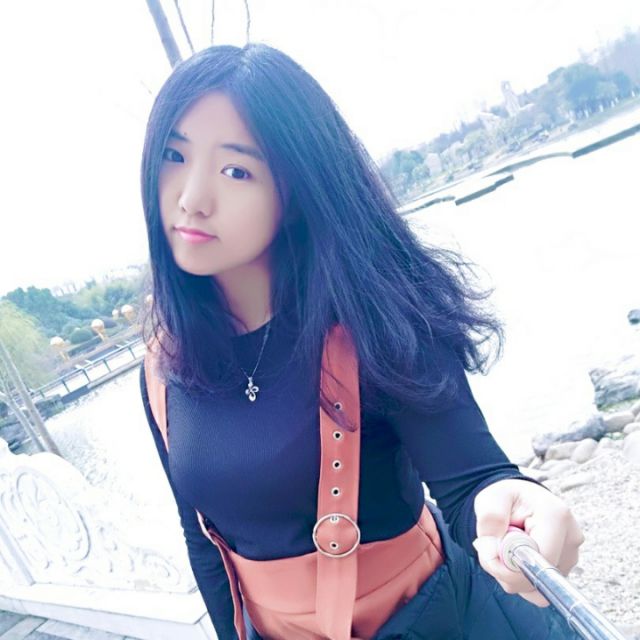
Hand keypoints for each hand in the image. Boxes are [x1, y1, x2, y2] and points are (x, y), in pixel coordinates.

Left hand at [472, 478, 584, 606]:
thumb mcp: (491, 499)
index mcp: (556, 517)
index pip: (538, 561)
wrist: (521, 500)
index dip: (510, 568)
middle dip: (508, 571)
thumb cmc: (507, 498)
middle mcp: (570, 538)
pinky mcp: (566, 568)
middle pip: (538, 577)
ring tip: (507, 548)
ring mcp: (571, 555)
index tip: (489, 554)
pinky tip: (516, 559)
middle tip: (494, 546)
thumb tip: (492, 553)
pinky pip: (540, 589)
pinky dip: (522, 580)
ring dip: (513, 575)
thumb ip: (490, 521)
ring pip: (537, 586)